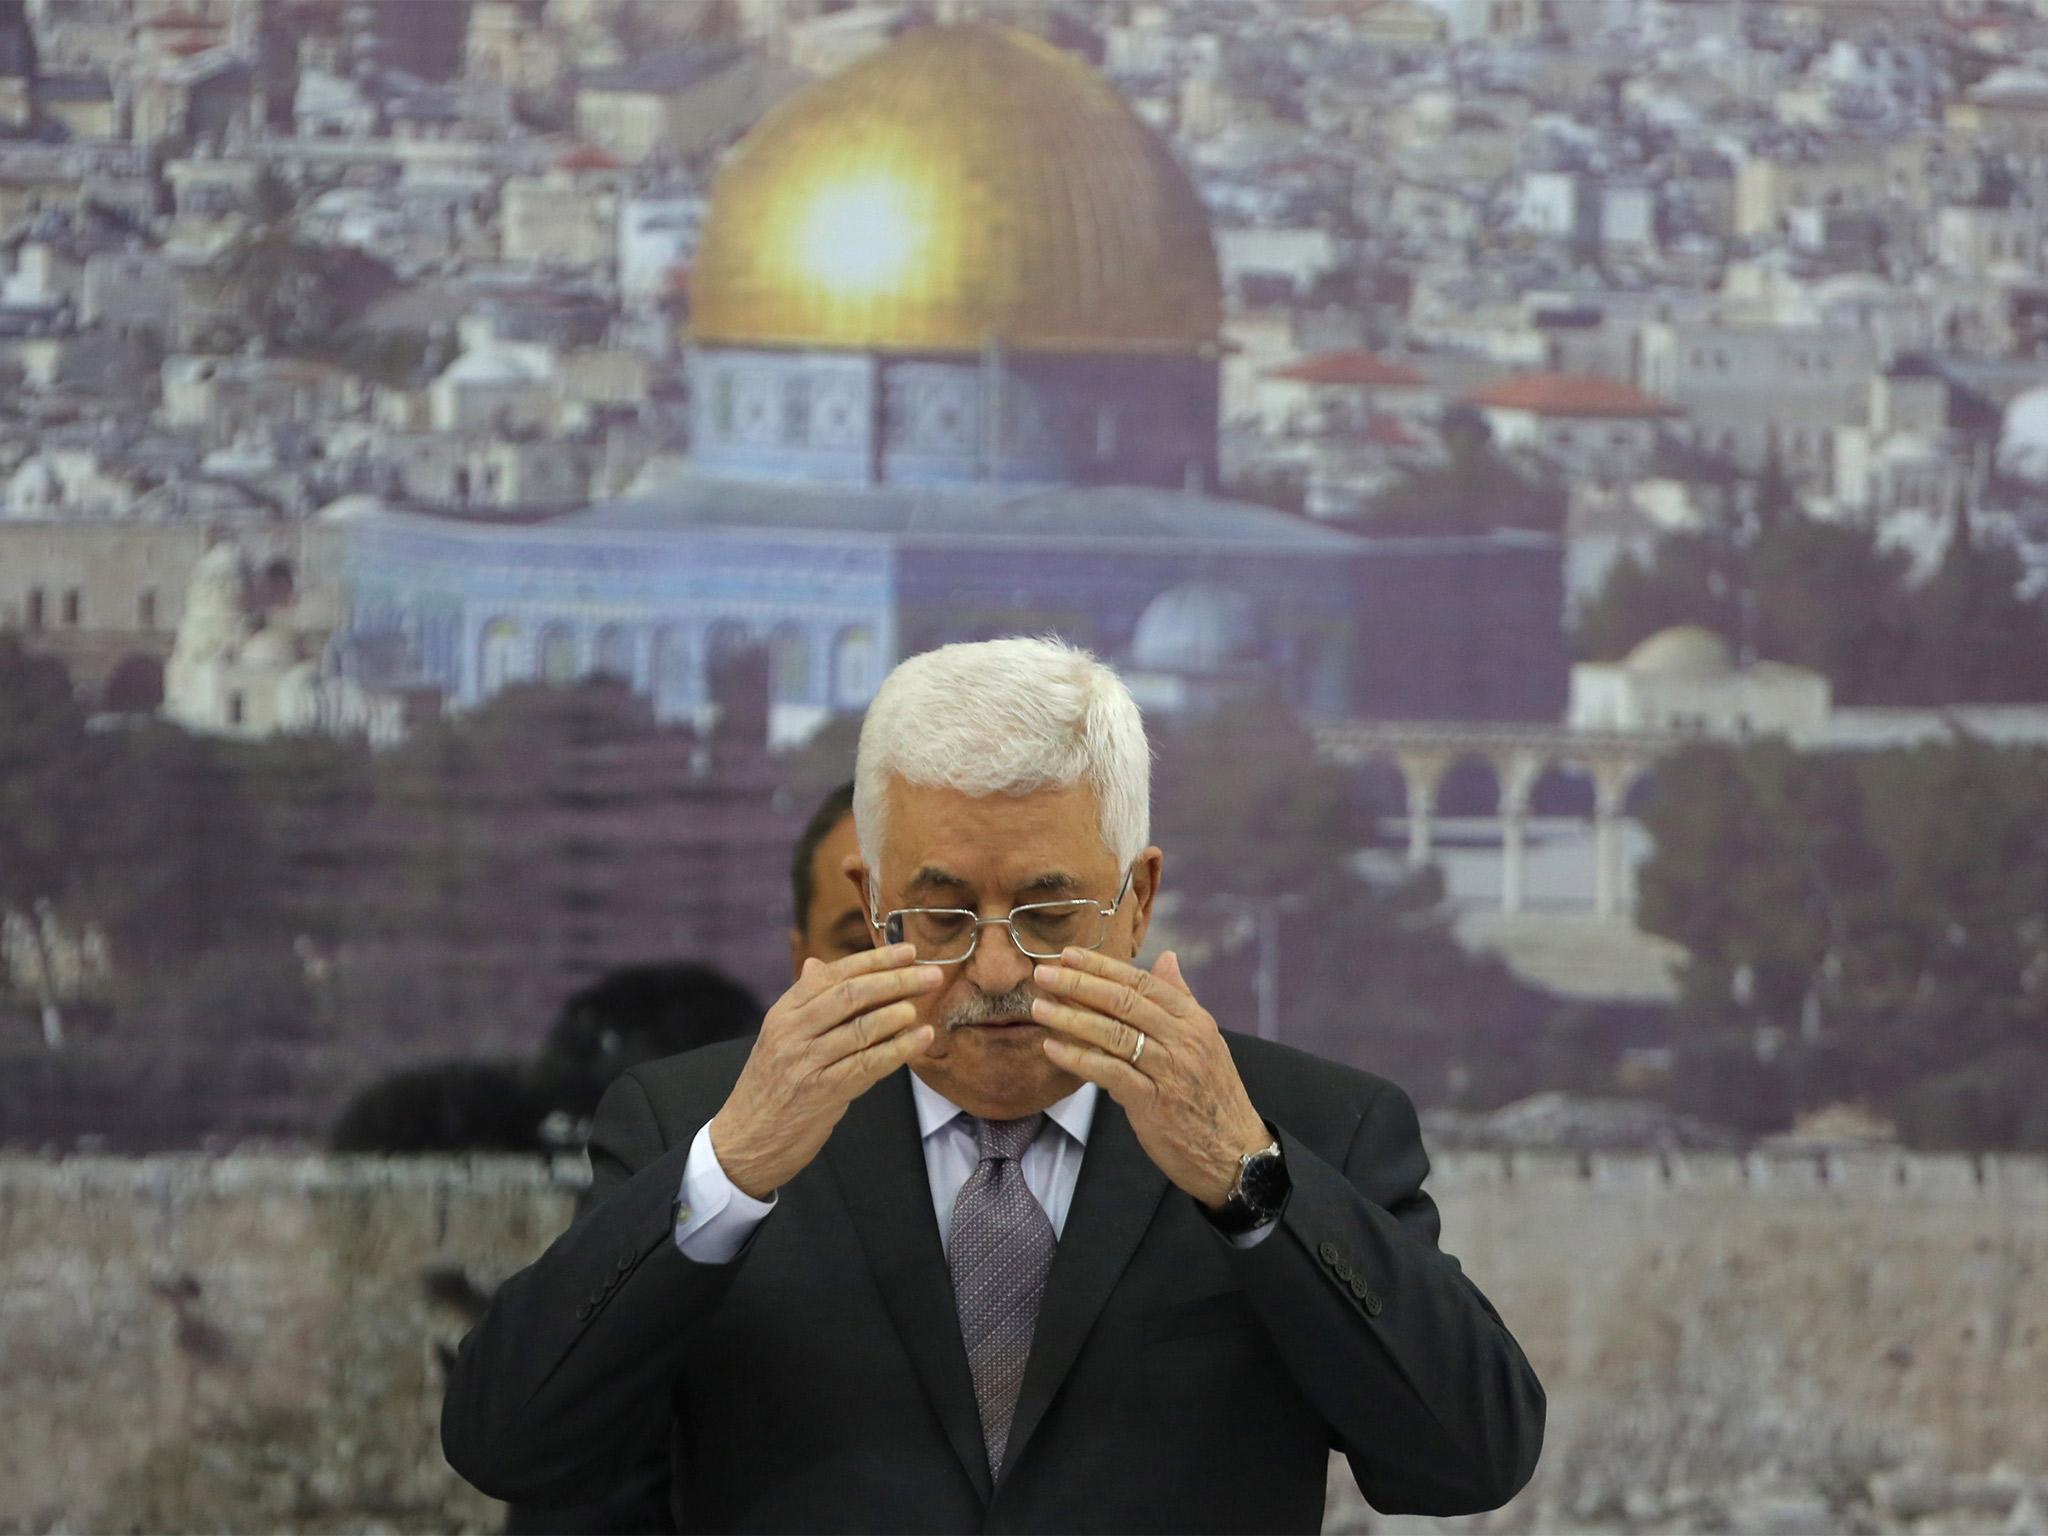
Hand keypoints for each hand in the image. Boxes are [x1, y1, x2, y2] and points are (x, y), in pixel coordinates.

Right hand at [710, 944, 944, 1198]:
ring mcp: (807, 1061)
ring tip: (920, 1007)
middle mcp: (792, 1031)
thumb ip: (805, 1002)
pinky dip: (900, 1049)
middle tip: (931, 974)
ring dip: (898, 1014)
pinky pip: (869, 1064)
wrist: (746, 1139)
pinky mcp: (823, 1091)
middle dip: (896, 981)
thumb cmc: (771, 1085)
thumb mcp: (780, 1037)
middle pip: (851, 995)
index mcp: (784, 1012)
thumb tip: (818, 963)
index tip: (909, 952)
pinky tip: (921, 1038)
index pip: (833, 974)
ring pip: (862, 1028)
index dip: (875, 960)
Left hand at [1030, 948, 1269, 1208]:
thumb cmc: (1213, 1095)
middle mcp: (1184, 1040)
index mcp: (1194, 1021)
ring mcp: (1170, 1071)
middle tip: (1043, 973)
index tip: (1069, 955)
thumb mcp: (1205, 1041)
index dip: (1103, 967)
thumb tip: (1167, 957)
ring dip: (1071, 1018)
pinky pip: (1110, 1072)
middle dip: (1079, 984)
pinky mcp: (1154, 1103)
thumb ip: (1181, 999)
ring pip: (1113, 1034)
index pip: (1143, 983)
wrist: (1235, 1153)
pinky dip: (1078, 1058)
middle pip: (1124, 1002)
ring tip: (1039, 1007)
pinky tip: (1052, 1048)